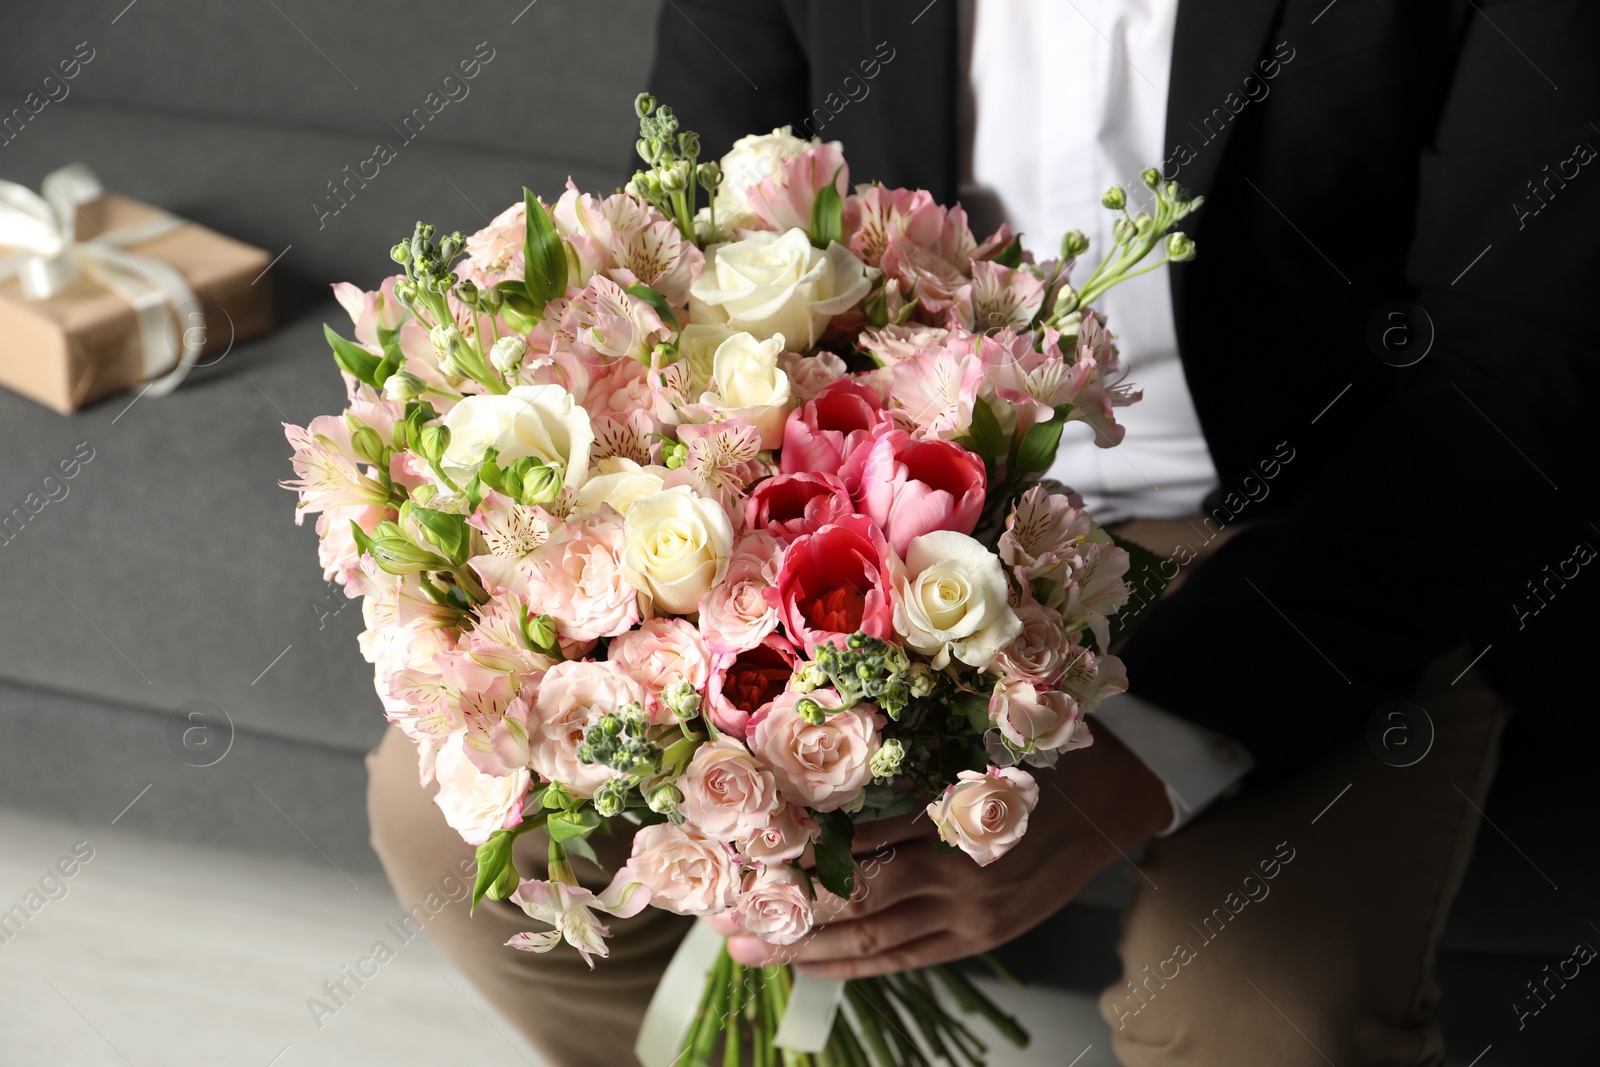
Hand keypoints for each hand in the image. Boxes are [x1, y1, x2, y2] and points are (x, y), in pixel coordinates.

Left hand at [714, 730, 1171, 978]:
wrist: (1120, 799)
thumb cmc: (1045, 748)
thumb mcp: (982, 725)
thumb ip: (914, 736)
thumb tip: (823, 737)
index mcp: (959, 810)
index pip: (858, 837)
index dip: (795, 847)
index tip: (739, 846)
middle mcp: (962, 872)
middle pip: (855, 898)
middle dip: (783, 908)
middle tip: (721, 911)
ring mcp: (971, 914)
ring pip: (872, 937)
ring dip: (804, 945)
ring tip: (745, 945)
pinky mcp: (979, 938)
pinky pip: (903, 959)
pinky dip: (852, 963)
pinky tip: (809, 962)